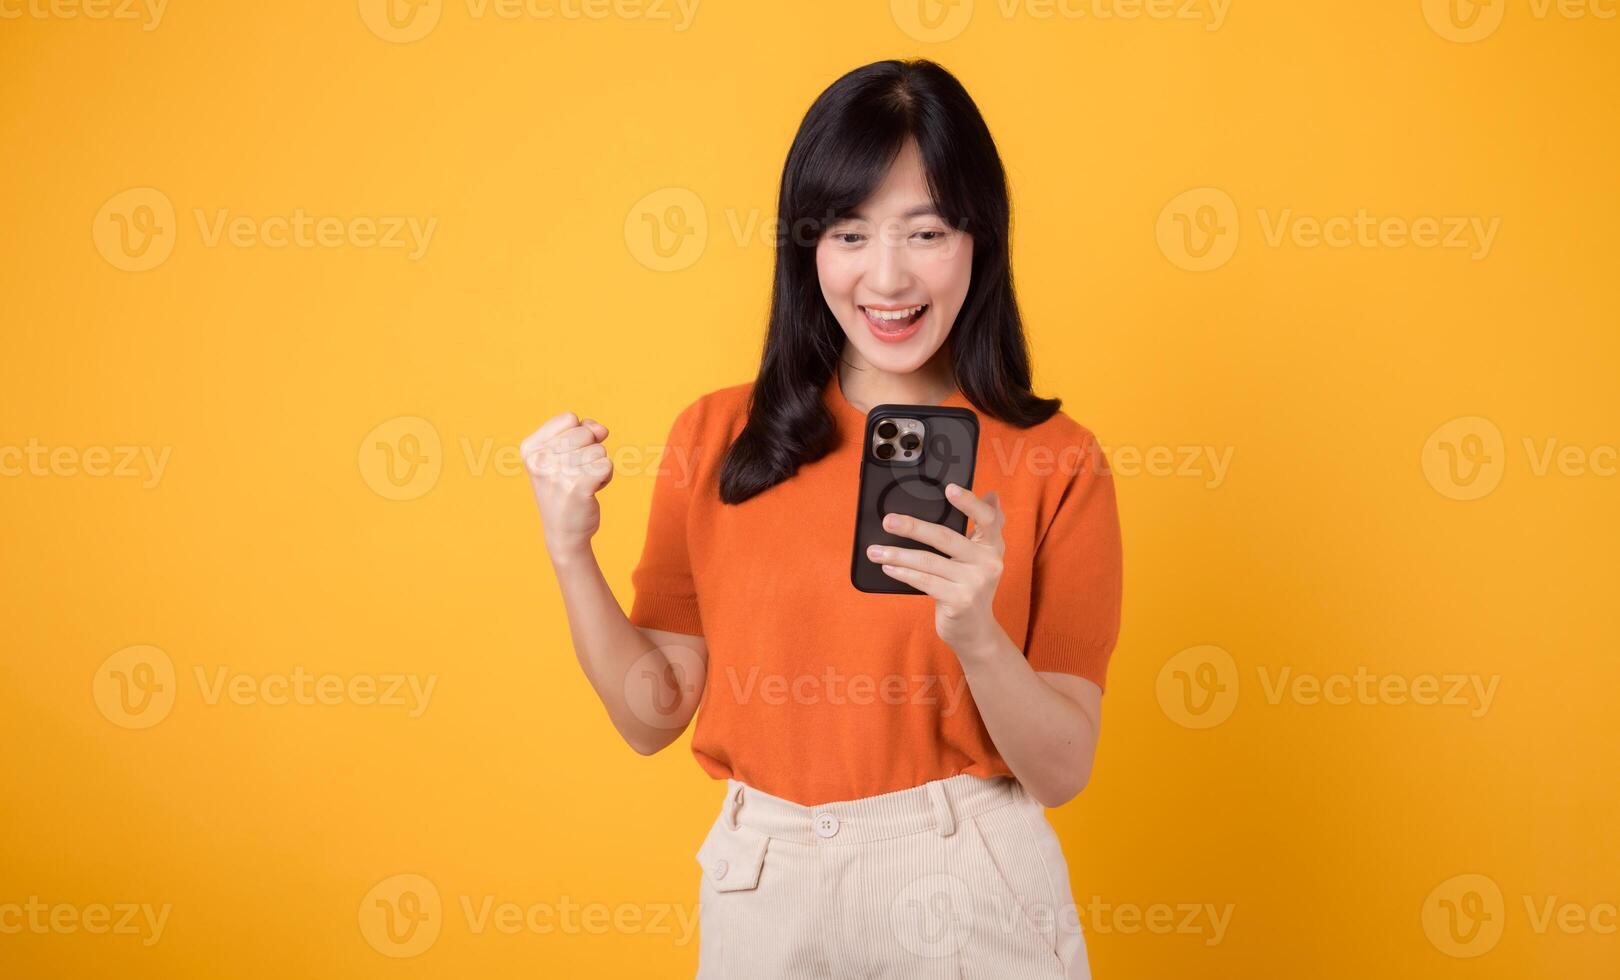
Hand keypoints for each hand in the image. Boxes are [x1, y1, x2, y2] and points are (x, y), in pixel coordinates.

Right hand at [522, 411, 612, 558]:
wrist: (563, 532)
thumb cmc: (564, 488)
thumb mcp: (564, 455)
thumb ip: (583, 431)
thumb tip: (602, 430)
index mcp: (530, 448)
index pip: (569, 418)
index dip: (579, 435)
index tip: (566, 458)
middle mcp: (539, 459)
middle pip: (585, 432)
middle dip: (590, 451)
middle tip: (576, 473)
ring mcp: (557, 473)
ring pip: (599, 449)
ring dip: (597, 466)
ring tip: (582, 483)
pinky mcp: (577, 486)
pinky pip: (607, 464)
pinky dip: (606, 477)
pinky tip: (591, 491)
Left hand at [867, 483, 1006, 654]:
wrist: (975, 631)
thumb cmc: (970, 586)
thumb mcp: (980, 557)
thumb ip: (984, 529)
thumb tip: (993, 494)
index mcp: (993, 545)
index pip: (988, 518)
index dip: (969, 502)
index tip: (949, 489)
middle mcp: (988, 562)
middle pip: (945, 537)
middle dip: (913, 527)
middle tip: (888, 520)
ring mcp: (975, 583)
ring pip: (928, 561)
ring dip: (897, 554)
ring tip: (874, 550)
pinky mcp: (959, 601)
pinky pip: (924, 581)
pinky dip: (903, 572)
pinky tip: (888, 566)